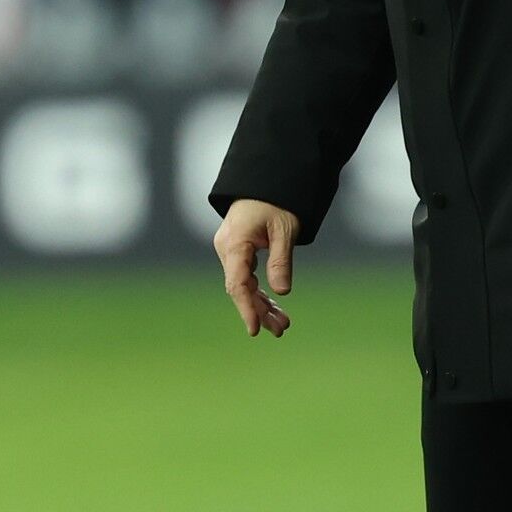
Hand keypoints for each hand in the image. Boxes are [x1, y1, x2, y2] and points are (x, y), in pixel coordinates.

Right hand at [214, 198, 299, 337]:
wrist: (264, 181)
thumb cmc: (276, 201)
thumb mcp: (284, 230)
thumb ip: (280, 260)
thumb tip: (281, 292)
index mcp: (235, 243)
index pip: (237, 284)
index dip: (246, 309)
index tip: (255, 329)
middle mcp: (227, 248)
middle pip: (240, 288)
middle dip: (260, 311)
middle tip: (281, 330)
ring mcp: (230, 250)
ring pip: (243, 285)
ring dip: (262, 305)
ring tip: (283, 324)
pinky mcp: (237, 251)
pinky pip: (246, 276)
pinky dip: (260, 292)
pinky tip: (274, 307)